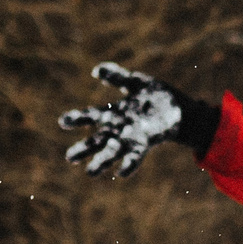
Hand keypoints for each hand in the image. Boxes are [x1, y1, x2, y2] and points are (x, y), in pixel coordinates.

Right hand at [59, 63, 206, 177]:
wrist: (179, 108)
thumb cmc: (156, 95)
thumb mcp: (135, 82)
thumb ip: (117, 76)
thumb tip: (96, 70)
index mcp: (114, 113)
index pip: (91, 116)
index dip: (77, 119)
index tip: (63, 121)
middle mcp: (119, 128)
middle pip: (97, 140)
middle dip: (84, 148)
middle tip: (69, 157)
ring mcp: (131, 137)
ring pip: (113, 152)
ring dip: (101, 162)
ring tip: (90, 172)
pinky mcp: (146, 142)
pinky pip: (135, 156)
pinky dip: (128, 164)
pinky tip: (121, 173)